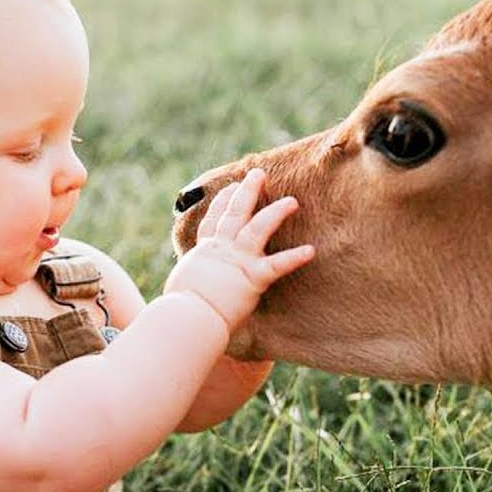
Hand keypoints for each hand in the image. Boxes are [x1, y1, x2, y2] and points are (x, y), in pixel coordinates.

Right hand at [164, 168, 313, 330]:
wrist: (188, 318)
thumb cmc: (181, 310)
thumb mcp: (181, 288)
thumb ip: (190, 283)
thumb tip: (181, 292)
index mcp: (204, 253)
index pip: (212, 222)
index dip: (221, 203)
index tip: (230, 187)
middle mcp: (221, 250)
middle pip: (235, 213)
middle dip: (247, 191)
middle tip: (258, 173)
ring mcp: (238, 260)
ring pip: (258, 227)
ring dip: (275, 212)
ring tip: (292, 202)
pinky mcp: (252, 277)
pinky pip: (277, 265)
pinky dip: (294, 258)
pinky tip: (311, 250)